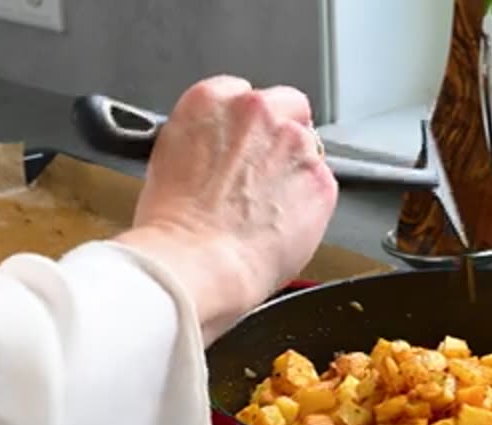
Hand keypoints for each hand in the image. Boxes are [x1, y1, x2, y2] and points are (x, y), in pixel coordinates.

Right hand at [118, 76, 336, 340]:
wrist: (197, 263)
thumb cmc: (172, 226)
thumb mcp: (168, 160)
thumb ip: (205, 141)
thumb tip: (222, 153)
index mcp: (211, 100)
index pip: (242, 93)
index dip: (245, 125)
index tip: (242, 146)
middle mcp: (257, 112)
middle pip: (288, 105)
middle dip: (282, 131)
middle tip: (266, 171)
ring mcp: (296, 144)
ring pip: (310, 148)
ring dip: (296, 170)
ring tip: (270, 209)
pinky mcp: (322, 181)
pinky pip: (322, 186)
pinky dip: (310, 204)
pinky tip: (284, 226)